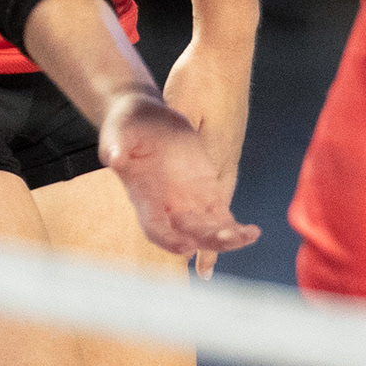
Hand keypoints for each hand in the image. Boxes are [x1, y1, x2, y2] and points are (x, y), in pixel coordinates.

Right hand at [98, 90, 259, 262]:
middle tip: (227, 239)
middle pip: (188, 234)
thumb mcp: (118, 133)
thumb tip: (114, 156)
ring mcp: (187, 201)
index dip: (169, 239)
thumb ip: (117, 146)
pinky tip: (252, 232)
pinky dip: (235, 227)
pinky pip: (221, 215)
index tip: (186, 246)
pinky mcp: (205, 191)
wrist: (144, 118)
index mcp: (145, 197)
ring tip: (248, 236)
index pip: (155, 228)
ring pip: (208, 230)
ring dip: (227, 237)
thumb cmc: (126, 127)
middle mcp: (166, 206)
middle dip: (207, 240)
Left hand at [162, 35, 254, 277]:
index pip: (206, 207)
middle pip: (216, 208)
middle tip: (203, 270)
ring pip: (220, 193)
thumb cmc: (199, 76)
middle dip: (210, 239)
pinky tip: (210, 206)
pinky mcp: (229, 137)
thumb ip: (147, 135)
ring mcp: (230, 146)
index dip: (202, 235)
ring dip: (212, 222)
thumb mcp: (173, 104)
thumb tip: (116, 159)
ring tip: (208, 248)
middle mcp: (225, 156)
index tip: (195, 263)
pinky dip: (216, 199)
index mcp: (211, 154)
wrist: (227, 49)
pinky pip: (222, 177)